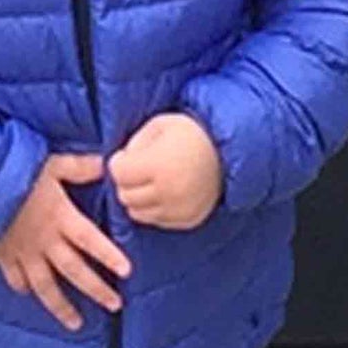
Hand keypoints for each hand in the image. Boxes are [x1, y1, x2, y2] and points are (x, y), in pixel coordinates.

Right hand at [0, 153, 131, 330]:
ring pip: (46, 285)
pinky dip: (22, 287)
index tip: (127, 272)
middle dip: (95, 289)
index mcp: (60, 217)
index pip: (90, 240)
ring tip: (77, 323)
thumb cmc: (13, 171)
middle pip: (74, 270)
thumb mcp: (49, 164)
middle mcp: (45, 240)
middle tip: (114, 305)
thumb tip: (106, 165)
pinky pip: (14, 277)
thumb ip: (77, 167)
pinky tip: (28, 294)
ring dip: (61, 306)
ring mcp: (23, 251)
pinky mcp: (2, 254)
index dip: (108, 255)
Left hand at [109, 112, 222, 230]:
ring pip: (137, 212)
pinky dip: (154, 209)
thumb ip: (134, 143)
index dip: (119, 162)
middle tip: (138, 170)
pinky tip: (164, 193)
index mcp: (159, 165)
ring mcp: (179, 209)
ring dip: (138, 198)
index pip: (118, 173)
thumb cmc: (190, 134)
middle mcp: (169, 191)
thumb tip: (117, 164)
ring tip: (150, 181)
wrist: (230, 153)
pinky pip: (156, 221)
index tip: (127, 156)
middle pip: (125, 195)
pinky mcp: (189, 220)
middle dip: (126, 182)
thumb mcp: (159, 125)